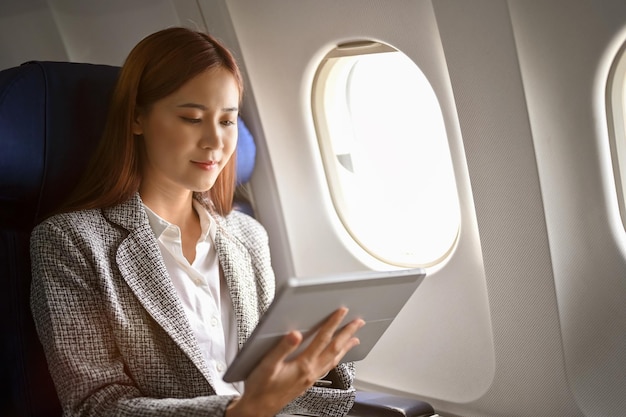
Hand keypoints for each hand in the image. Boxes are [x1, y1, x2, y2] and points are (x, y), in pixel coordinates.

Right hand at [225, 307, 364, 416]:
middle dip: (348, 334)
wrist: (258, 408)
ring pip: (334, 360)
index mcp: (303, 365)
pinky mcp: (307, 382)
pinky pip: (328, 368)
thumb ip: (282, 348)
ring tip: (355, 339)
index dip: (333, 323)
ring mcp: (311, 378)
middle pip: (335, 349)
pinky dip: (337, 359)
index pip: (322, 340)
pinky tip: (336, 357)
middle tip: (358, 323)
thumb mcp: (267, 365)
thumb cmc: (261, 388)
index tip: (341, 312)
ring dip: (346, 347)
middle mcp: (311, 372)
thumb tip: (295, 334)